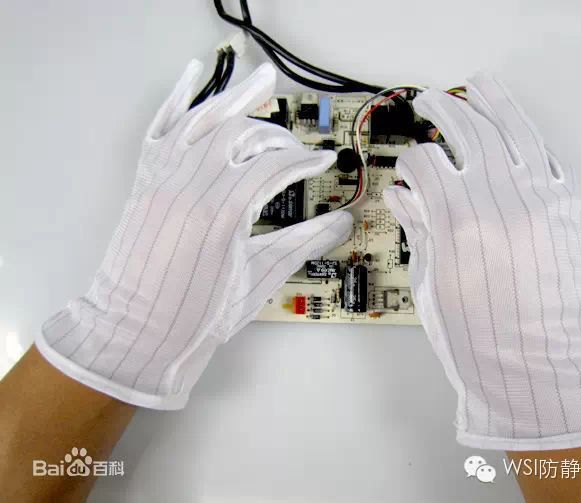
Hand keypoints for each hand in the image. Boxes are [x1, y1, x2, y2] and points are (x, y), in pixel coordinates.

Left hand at [35, 62, 351, 408]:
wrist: (137, 330)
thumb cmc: (199, 314)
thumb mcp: (257, 278)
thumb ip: (302, 243)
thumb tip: (343, 222)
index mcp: (223, 214)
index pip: (274, 167)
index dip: (305, 162)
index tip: (324, 163)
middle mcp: (190, 185)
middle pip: (242, 136)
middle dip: (276, 136)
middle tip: (295, 149)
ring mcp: (162, 175)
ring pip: (204, 119)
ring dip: (236, 96)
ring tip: (265, 78)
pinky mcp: (144, 177)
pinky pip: (159, 126)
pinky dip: (176, 98)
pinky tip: (194, 72)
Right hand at [383, 73, 580, 449]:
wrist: (535, 368)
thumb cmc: (474, 337)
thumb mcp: (430, 284)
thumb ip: (419, 228)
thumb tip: (402, 194)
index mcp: (457, 222)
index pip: (425, 164)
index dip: (410, 161)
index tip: (408, 168)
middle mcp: (500, 201)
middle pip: (469, 132)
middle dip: (445, 110)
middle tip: (431, 100)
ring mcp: (541, 201)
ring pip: (515, 131)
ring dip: (494, 103)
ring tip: (478, 85)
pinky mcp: (568, 210)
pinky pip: (549, 158)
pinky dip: (529, 140)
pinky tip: (516, 130)